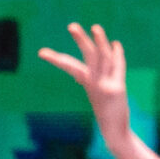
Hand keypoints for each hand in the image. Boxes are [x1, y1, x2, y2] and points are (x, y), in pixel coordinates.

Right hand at [37, 23, 135, 150]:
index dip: (56, 59)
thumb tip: (77, 75)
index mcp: (87, 82)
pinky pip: (118, 68)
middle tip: (72, 26)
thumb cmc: (106, 113)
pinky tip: (116, 43)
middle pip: (88, 57)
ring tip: (95, 27)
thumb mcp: (95, 95)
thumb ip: (89, 82)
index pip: (71, 67)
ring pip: (103, 58)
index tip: (41, 52)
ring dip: (100, 42)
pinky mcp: (117, 89)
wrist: (115, 132)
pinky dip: (118, 55)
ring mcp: (105, 85)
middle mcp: (94, 82)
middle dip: (80, 40)